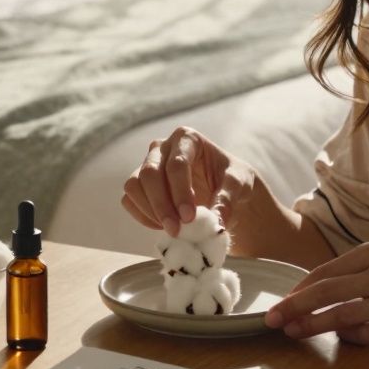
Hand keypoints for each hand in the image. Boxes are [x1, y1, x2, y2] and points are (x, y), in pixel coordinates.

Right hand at [121, 126, 256, 237]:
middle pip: (150, 174)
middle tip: (176, 230)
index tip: (189, 218)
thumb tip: (216, 223)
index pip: (177, 164)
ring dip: (150, 211)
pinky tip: (162, 226)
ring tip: (172, 230)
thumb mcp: (239, 184)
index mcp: (187, 138)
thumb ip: (228, 199)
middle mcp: (162, 147)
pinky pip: (129, 199)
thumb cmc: (231, 178)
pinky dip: (142, 216)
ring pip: (134, 185)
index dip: (180, 193)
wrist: (223, 187)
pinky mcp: (139, 184)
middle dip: (162, 205)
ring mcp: (147, 164)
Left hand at [263, 241, 368, 344]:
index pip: (326, 272)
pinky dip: (349, 337)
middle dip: (295, 307)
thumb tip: (320, 282)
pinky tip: (339, 338)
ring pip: (343, 316)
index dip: (299, 288)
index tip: (281, 300)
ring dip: (314, 325)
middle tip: (273, 318)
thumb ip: (358, 265)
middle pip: (327, 292)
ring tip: (294, 332)